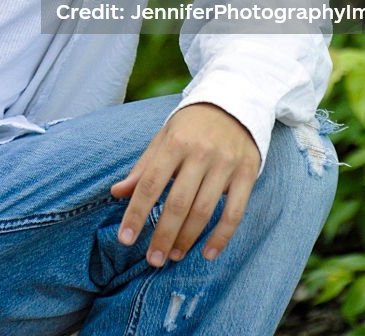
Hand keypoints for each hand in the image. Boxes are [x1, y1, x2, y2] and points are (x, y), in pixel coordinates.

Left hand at [110, 103, 260, 266]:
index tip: (126, 239)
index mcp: (175, 142)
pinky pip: (235, 212)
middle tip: (152, 260)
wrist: (234, 103)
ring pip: (204, 210)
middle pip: (178, 202)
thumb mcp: (164, 138)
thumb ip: (143, 167)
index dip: (136, 213)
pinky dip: (221, 237)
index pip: (151, 183)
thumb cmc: (191, 126)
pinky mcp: (247, 173)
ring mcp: (225, 163)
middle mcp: (200, 153)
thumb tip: (117, 192)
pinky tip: (208, 254)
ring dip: (187, 239)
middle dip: (162, 235)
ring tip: (173, 256)